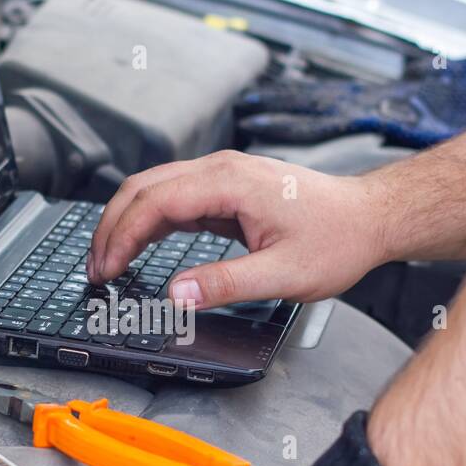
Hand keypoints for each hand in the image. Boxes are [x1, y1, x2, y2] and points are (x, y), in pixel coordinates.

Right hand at [87, 151, 390, 308]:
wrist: (370, 218)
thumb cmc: (338, 239)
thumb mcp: (283, 274)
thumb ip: (225, 284)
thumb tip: (176, 295)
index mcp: (230, 182)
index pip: (154, 202)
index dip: (121, 236)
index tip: (106, 269)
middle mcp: (221, 170)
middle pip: (143, 187)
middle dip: (111, 227)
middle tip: (95, 268)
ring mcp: (223, 177)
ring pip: (154, 189)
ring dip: (126, 222)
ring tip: (108, 261)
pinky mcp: (227, 189)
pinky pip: (175, 199)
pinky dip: (149, 222)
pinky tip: (139, 247)